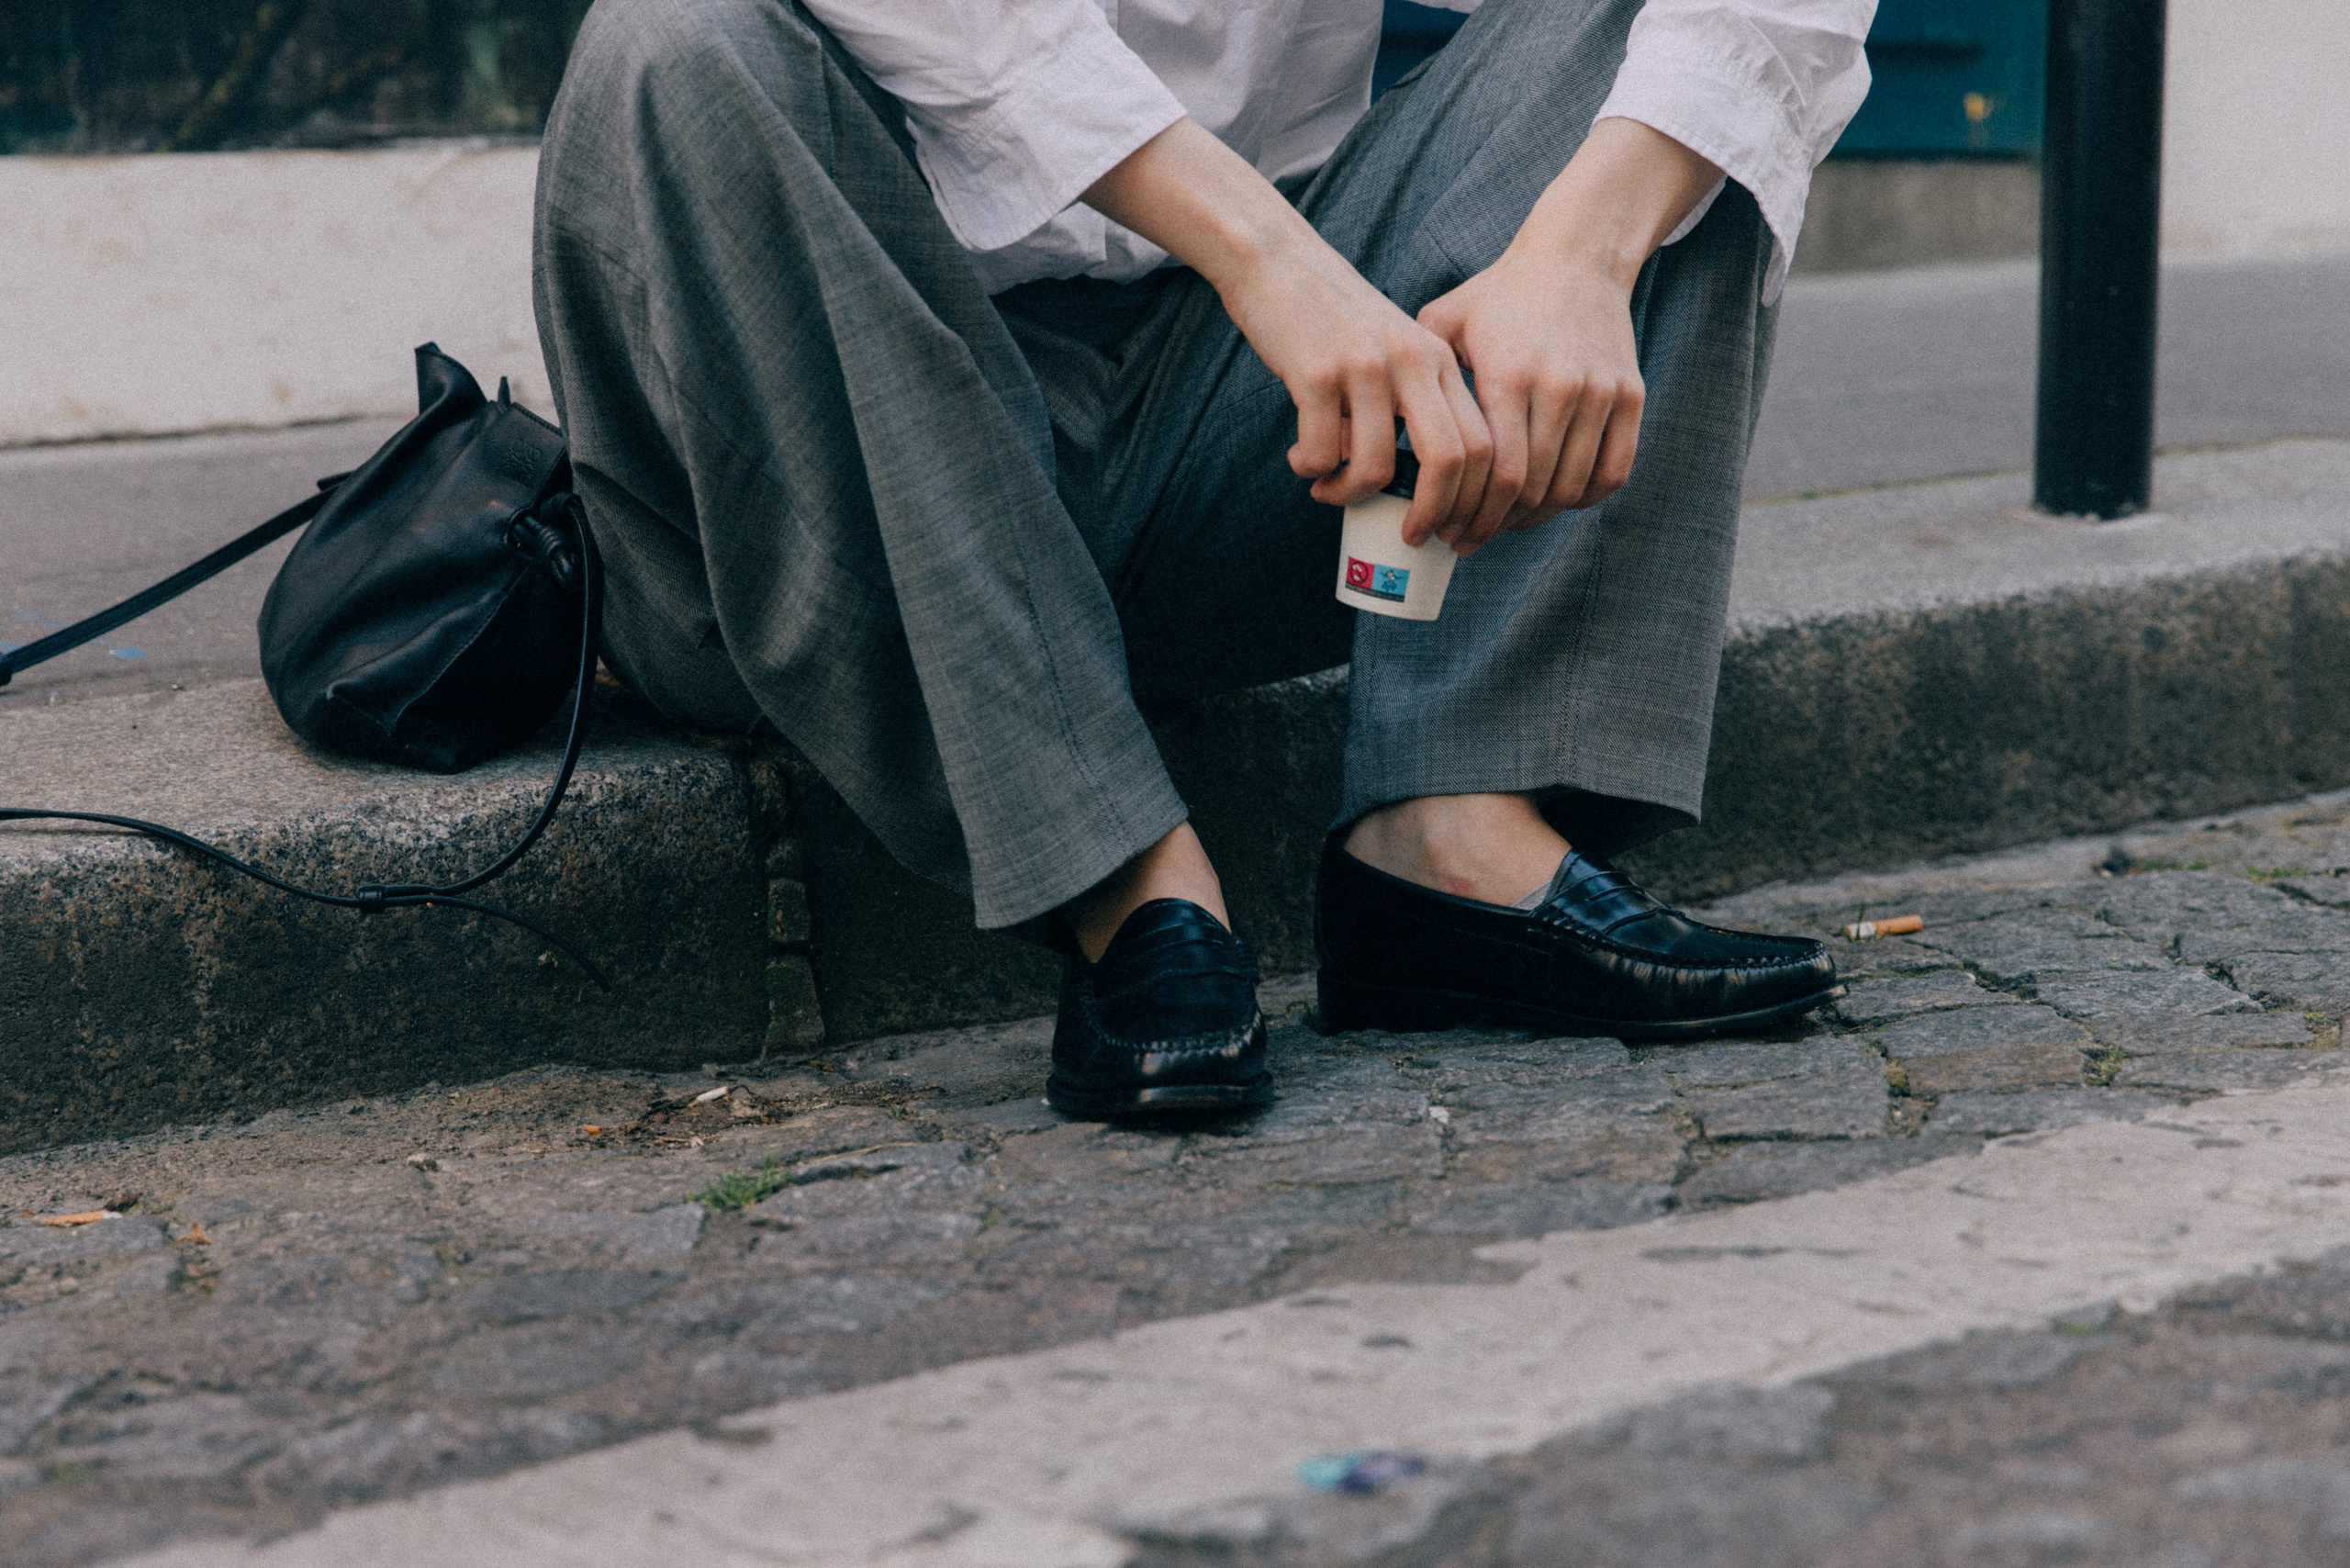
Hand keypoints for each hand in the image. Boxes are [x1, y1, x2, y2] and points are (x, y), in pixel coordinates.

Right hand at [1216, 229, 1492, 543]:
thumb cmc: (1333, 318)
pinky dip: (1310, 470)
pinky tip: (1300, 460)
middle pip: (1449, 461)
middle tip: (1410, 536)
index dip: (1474, 502)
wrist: (1275, 261)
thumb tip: (1419, 484)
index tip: (1451, 529)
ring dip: (1350, 494)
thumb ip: (1415, 400)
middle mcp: (1413, 361)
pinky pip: (1321, 452)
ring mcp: (1366, 366)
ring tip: (1329, 490)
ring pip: (1376, 466)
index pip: (1483, 445)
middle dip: (1433, 515)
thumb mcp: (1393, 348)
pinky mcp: (1317, 372)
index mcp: (1439, 361)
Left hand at [1413, 248, 1644, 551]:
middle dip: (1492, 526)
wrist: (1577, 256)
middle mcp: (1559, 386)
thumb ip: (1411, 374)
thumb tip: (1365, 431)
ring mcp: (1600, 392)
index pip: (1498, 472)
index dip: (1468, 514)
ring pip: (1570, 488)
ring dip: (1533, 520)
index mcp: (1508, 373)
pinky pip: (1612, 472)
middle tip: (1463, 538)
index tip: (1439, 531)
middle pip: (1532, 490)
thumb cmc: (1498, 295)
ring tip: (1500, 525)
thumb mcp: (1444, 320)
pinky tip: (1550, 504)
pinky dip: (1581, 500)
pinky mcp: (1630, 395)